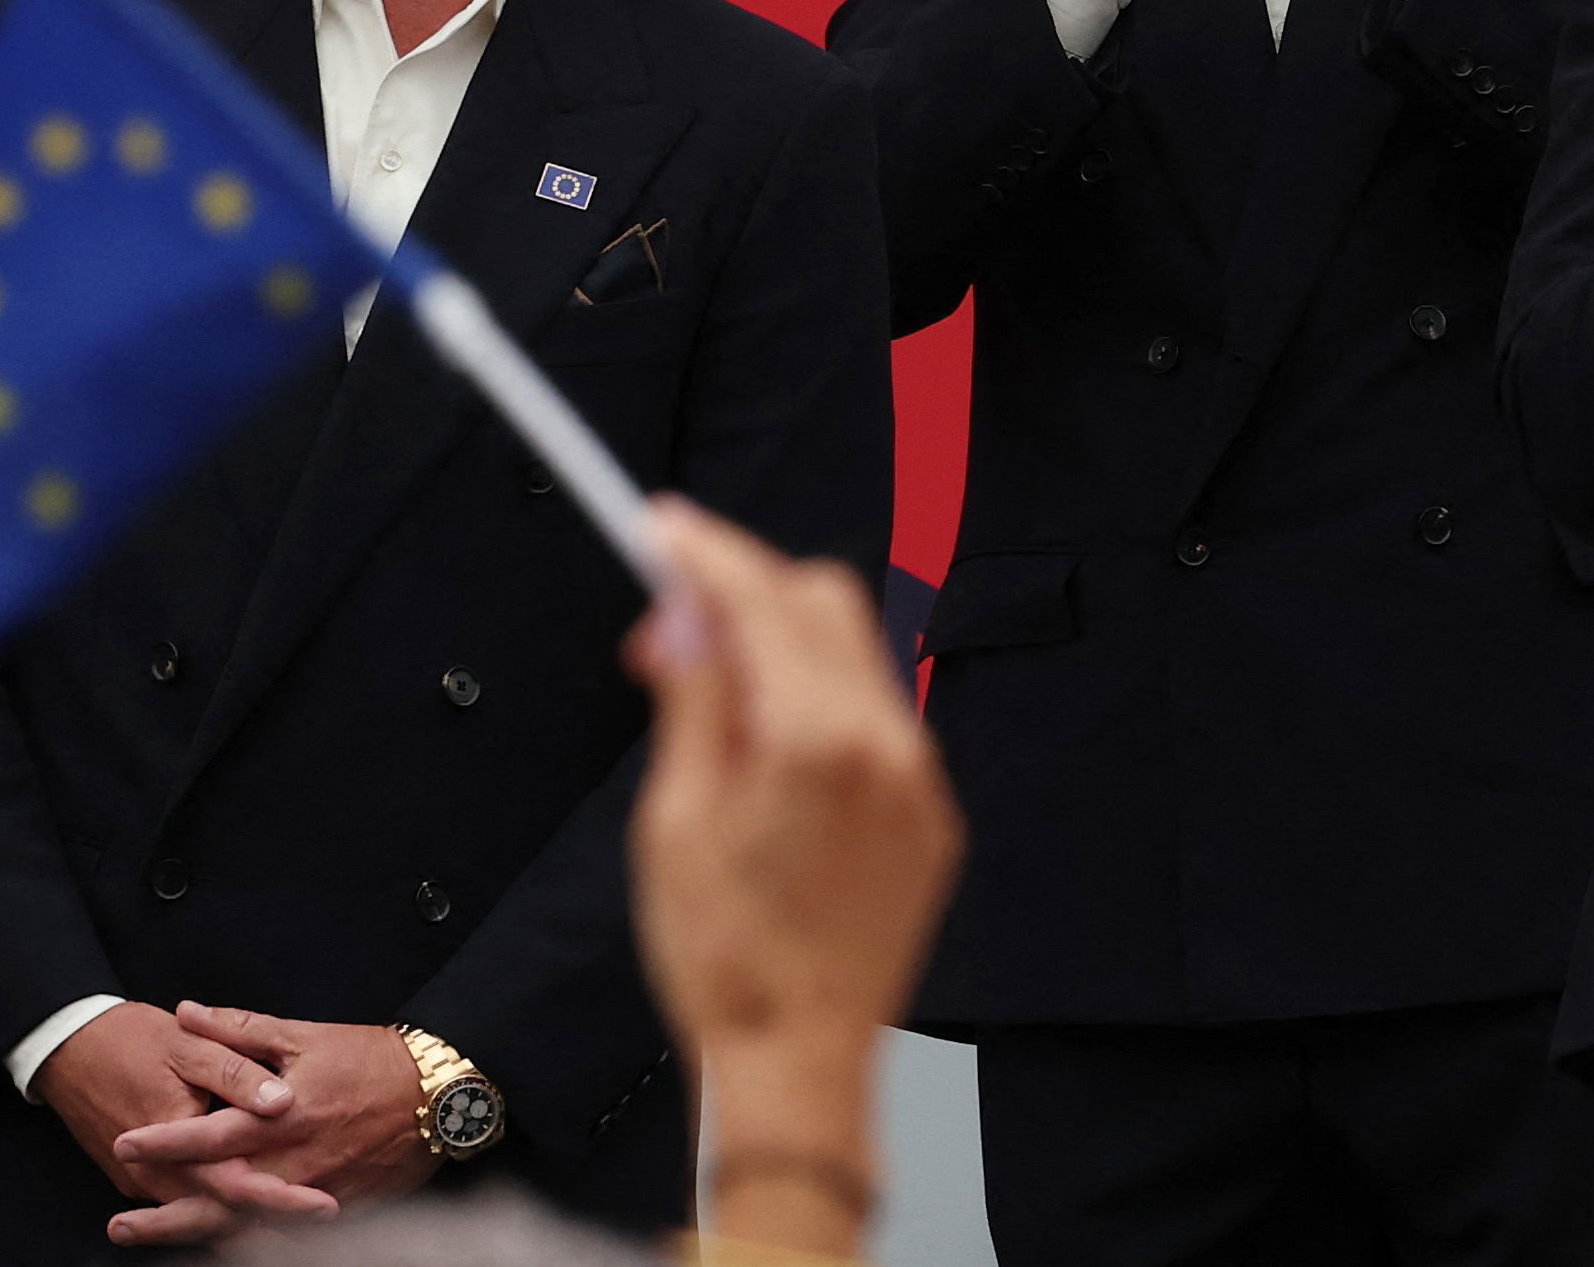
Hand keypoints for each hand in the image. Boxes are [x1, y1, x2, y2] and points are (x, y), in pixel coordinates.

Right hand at [28, 997, 330, 1246]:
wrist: (69, 1049)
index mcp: (178, 1145)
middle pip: (223, 1211)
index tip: (325, 1204)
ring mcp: (147, 1183)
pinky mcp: (142, 1179)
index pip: (237, 1185)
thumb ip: (236, 1075)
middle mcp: (159, 1177)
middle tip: (326, 1212)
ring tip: (301, 1214)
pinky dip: (219, 1204)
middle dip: (274, 1215)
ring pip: (205, 1212)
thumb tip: (280, 1100)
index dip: (283, 1196)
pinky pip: (186, 1200)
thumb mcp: (190, 1045)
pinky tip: (253, 1202)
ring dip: (249, 1214)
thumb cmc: (132, 1041)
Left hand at [105, 1007, 429, 1244]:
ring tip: (152, 1237)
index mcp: (278, 1119)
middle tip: (118, 1222)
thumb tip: (188, 1013)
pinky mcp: (331, 1214)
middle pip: (213, 1200)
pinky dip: (241, 1242)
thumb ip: (240, 1030)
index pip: (206, 1137)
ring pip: (239, 1228)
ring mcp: (308, 1197)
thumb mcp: (304, 1034)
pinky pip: (277, 1237)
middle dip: (162, 1215)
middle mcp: (287, 1166)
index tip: (123, 1143)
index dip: (161, 1142)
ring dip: (190, 1235)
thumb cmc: (370, 1058)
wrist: (437, 1094)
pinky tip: (217, 1243)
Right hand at [625, 495, 961, 1260]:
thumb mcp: (675, 820)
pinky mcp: (931, 815)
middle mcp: (886, 741)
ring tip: (712, 693)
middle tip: (673, 617)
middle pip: (823, 604)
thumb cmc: (722, 958)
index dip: (708, 554)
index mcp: (817, 738)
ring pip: (855, 655)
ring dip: (786, 645)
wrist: (796, 1067)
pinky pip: (878, 718)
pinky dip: (823, 701)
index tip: (662, 527)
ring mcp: (920, 778)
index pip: (763, 599)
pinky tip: (771, 748)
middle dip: (749, 589)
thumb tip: (685, 616)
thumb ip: (693, 700)